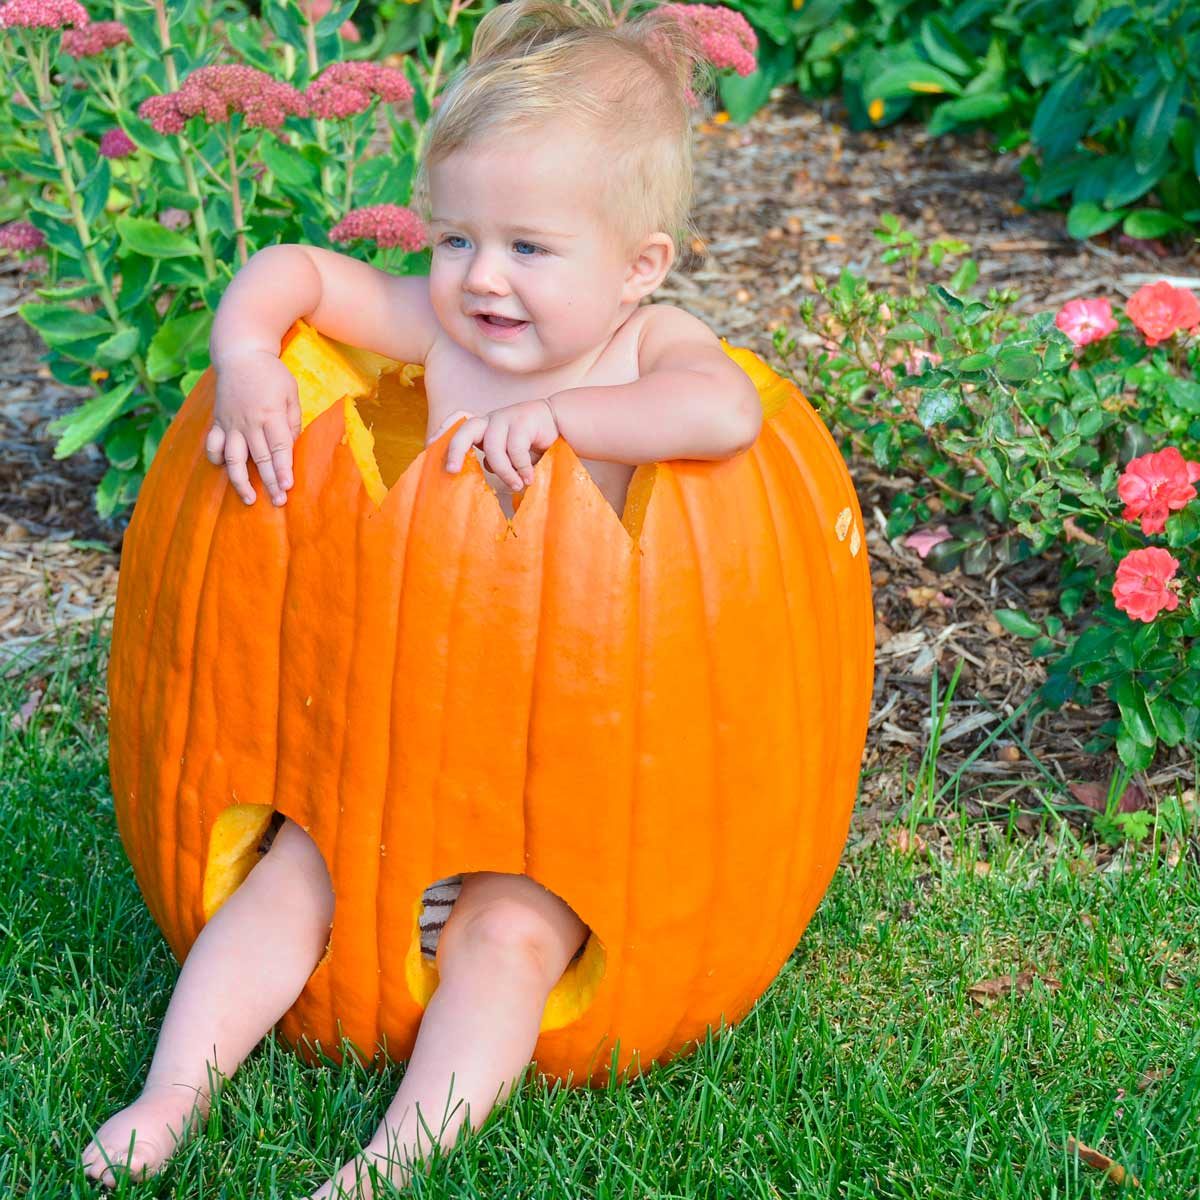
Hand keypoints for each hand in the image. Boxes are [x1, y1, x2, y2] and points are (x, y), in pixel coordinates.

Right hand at [204, 349, 302, 505]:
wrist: (240, 353)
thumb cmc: (271, 373)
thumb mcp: (291, 392)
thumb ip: (292, 420)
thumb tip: (291, 445)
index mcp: (270, 414)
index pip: (279, 448)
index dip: (283, 469)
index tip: (288, 487)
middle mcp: (249, 422)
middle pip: (260, 458)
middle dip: (270, 482)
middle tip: (278, 501)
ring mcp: (231, 423)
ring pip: (233, 458)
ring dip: (240, 481)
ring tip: (248, 498)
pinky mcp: (218, 421)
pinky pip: (213, 444)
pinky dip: (216, 458)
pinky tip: (223, 469)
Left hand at [438, 399, 558, 491]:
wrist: (561, 423)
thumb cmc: (533, 442)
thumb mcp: (510, 453)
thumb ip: (495, 460)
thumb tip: (483, 469)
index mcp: (484, 427)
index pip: (456, 426)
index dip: (441, 435)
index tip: (428, 450)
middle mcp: (490, 420)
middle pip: (465, 430)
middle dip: (454, 450)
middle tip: (451, 471)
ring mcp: (506, 418)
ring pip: (493, 449)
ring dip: (505, 471)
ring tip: (517, 485)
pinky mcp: (522, 420)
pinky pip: (515, 450)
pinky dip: (521, 468)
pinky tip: (529, 478)